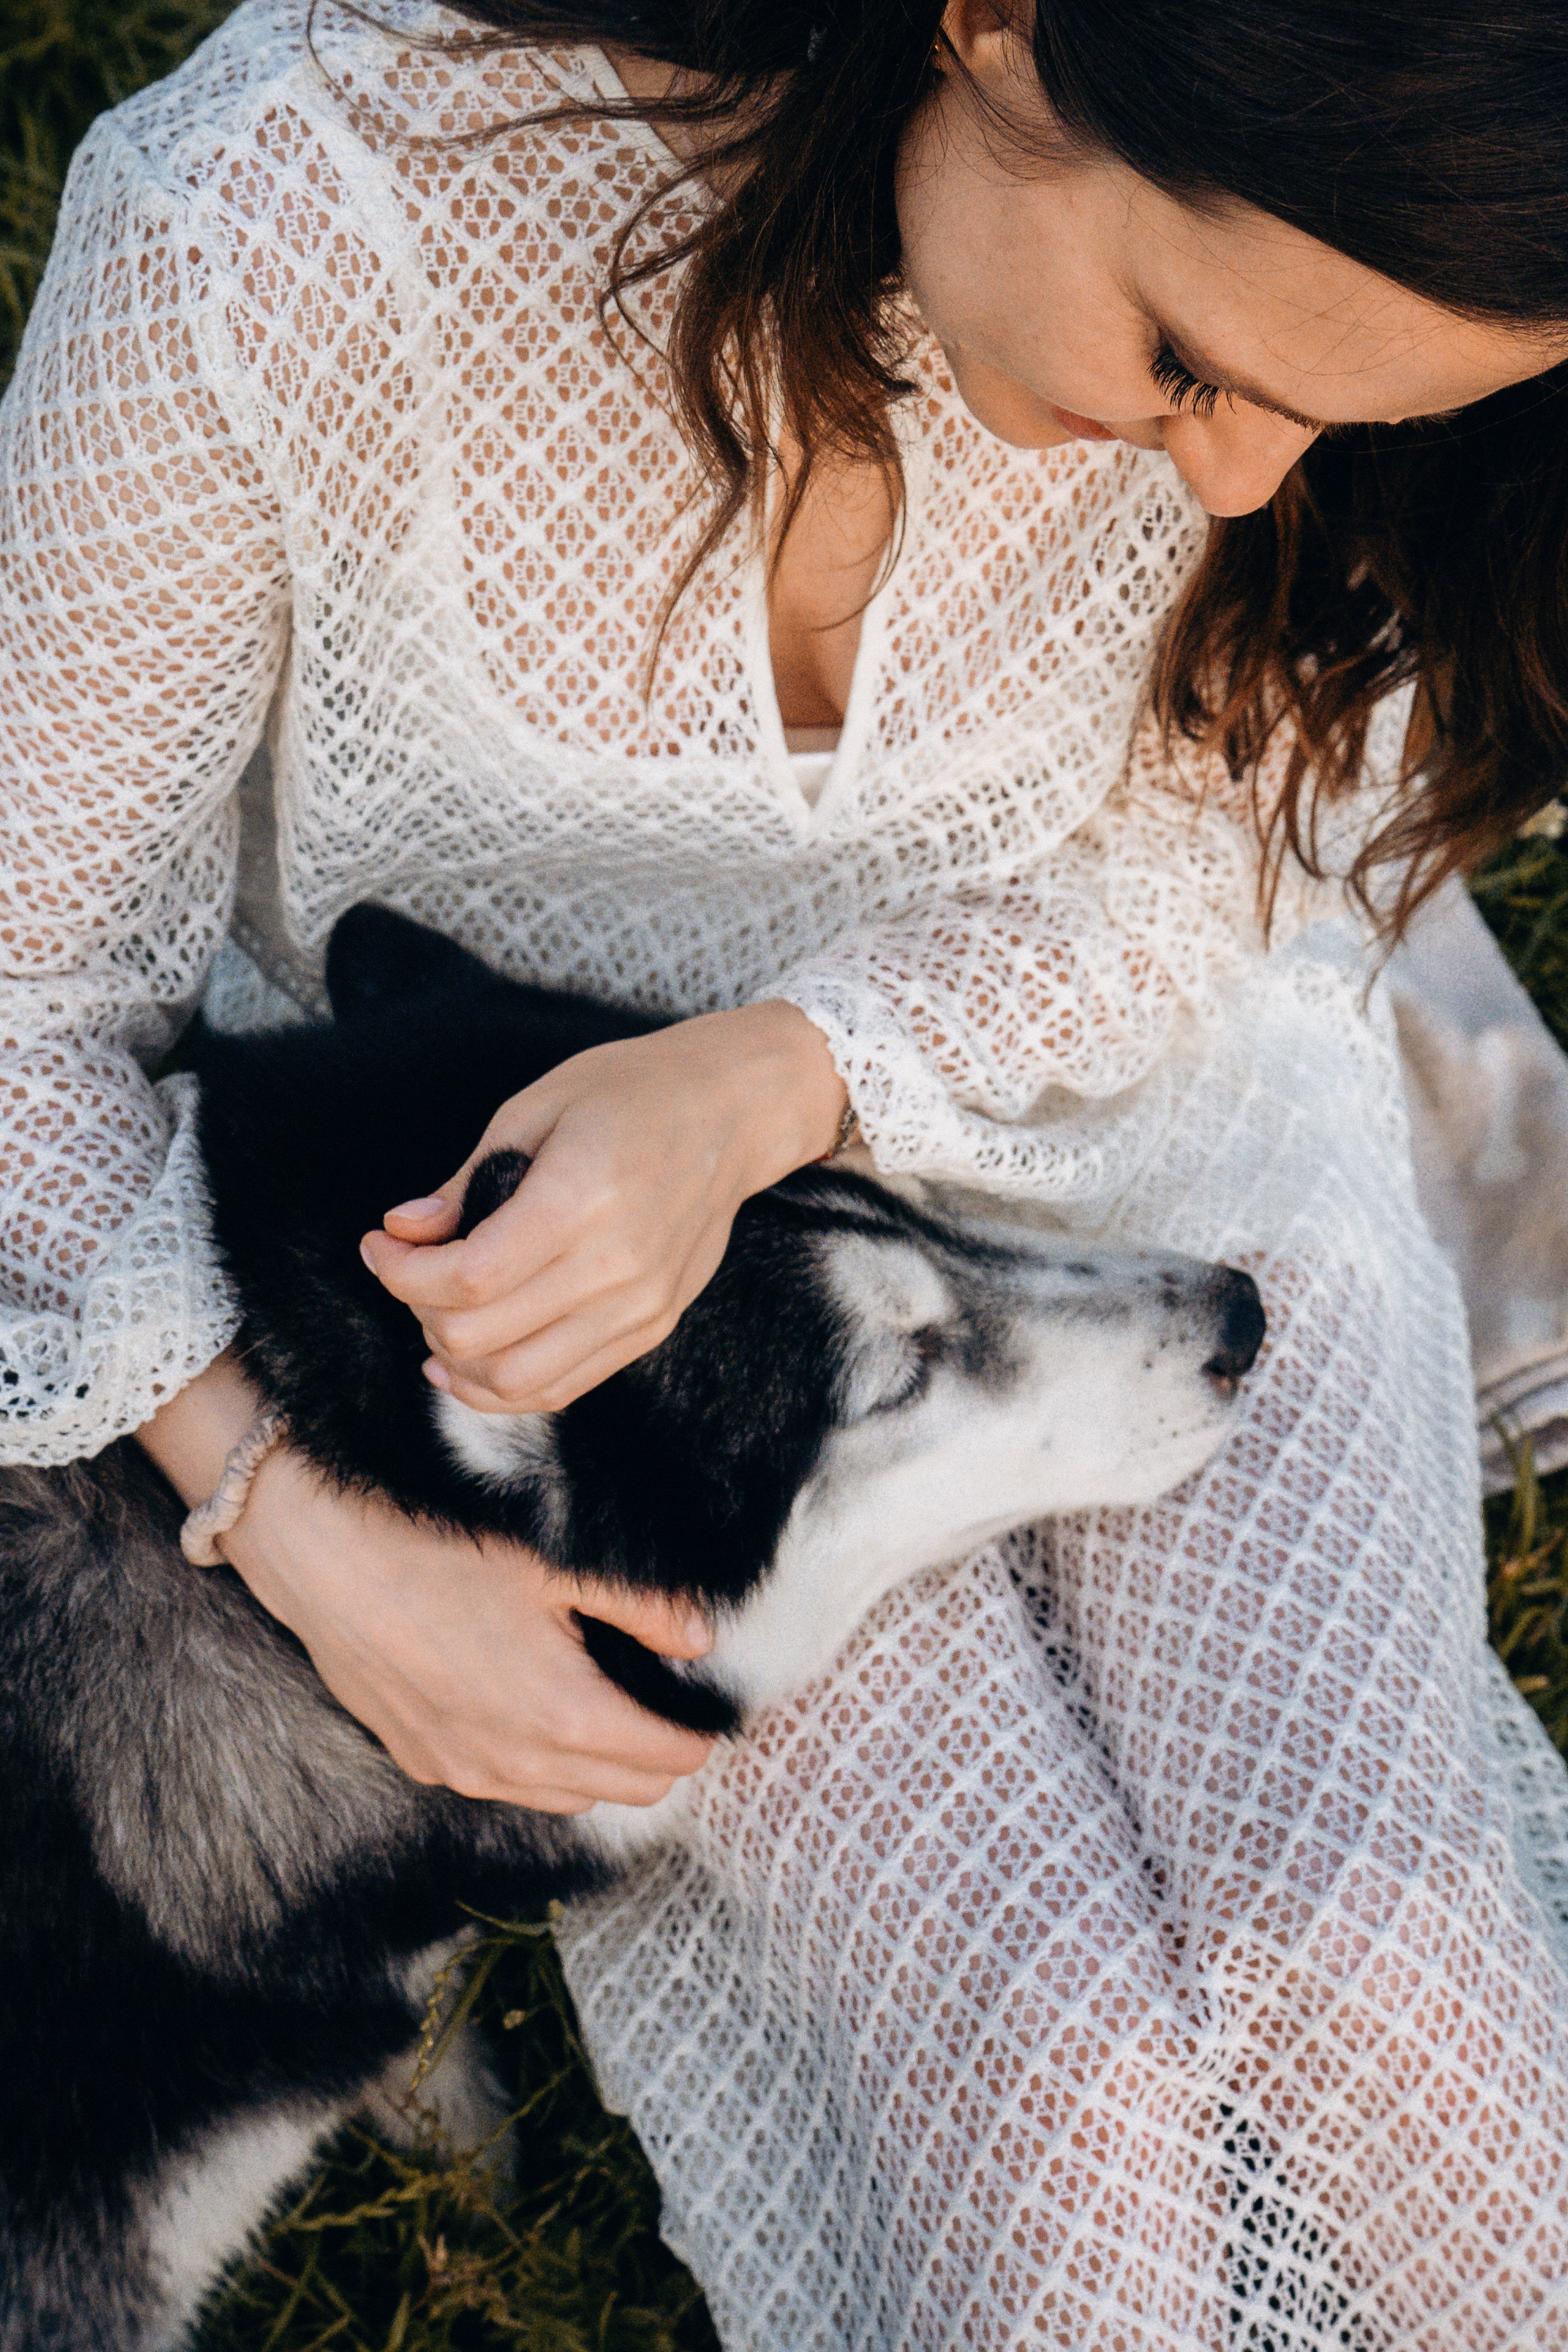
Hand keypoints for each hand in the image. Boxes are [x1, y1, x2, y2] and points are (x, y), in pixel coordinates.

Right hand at [137, 1353, 716, 1806]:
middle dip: (661, 1751)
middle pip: (629, 1789)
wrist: (320, 1554)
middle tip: (669, 1695)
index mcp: (562, 1716)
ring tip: (609, 1698)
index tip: (712, 1700)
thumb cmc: (438, 1545)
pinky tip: (536, 1704)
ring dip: (602, 1763)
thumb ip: (641, 1606)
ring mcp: (464, 1771)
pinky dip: (541, 1763)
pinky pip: (508, 1785)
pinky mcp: (423, 1762)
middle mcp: (515, 1765)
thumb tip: (701, 1638)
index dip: (701, 1732)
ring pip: (568, 1796)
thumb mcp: (554, 1563)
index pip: (669, 1759)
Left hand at [359, 1000, 847, 1414]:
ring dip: (453, 1358)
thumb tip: (403, 1230)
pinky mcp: (651, 1328)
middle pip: (479, 1336)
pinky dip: (501, 1386)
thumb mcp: (535, 1107)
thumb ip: (466, 1180)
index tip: (380, 1244)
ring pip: (515, 1380)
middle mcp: (615, 1267)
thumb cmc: (633, 1093)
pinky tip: (465, 1359)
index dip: (400, 1272)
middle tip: (407, 1268)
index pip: (466, 1278)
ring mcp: (639, 1307)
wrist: (732, 1113)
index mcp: (581, 1199)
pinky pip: (561, 1386)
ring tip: (434, 1313)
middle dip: (417, 1308)